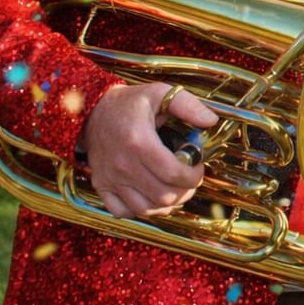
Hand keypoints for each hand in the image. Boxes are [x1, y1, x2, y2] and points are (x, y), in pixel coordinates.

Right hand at [82, 81, 218, 218]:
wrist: (93, 111)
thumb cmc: (130, 103)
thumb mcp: (160, 93)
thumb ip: (188, 105)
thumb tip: (210, 120)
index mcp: (139, 142)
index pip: (173, 174)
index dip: (194, 176)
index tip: (198, 166)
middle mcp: (123, 165)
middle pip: (163, 196)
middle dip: (185, 191)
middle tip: (190, 178)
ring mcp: (110, 178)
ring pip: (145, 209)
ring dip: (167, 203)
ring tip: (176, 188)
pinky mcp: (101, 186)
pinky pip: (122, 211)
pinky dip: (141, 210)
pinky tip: (152, 196)